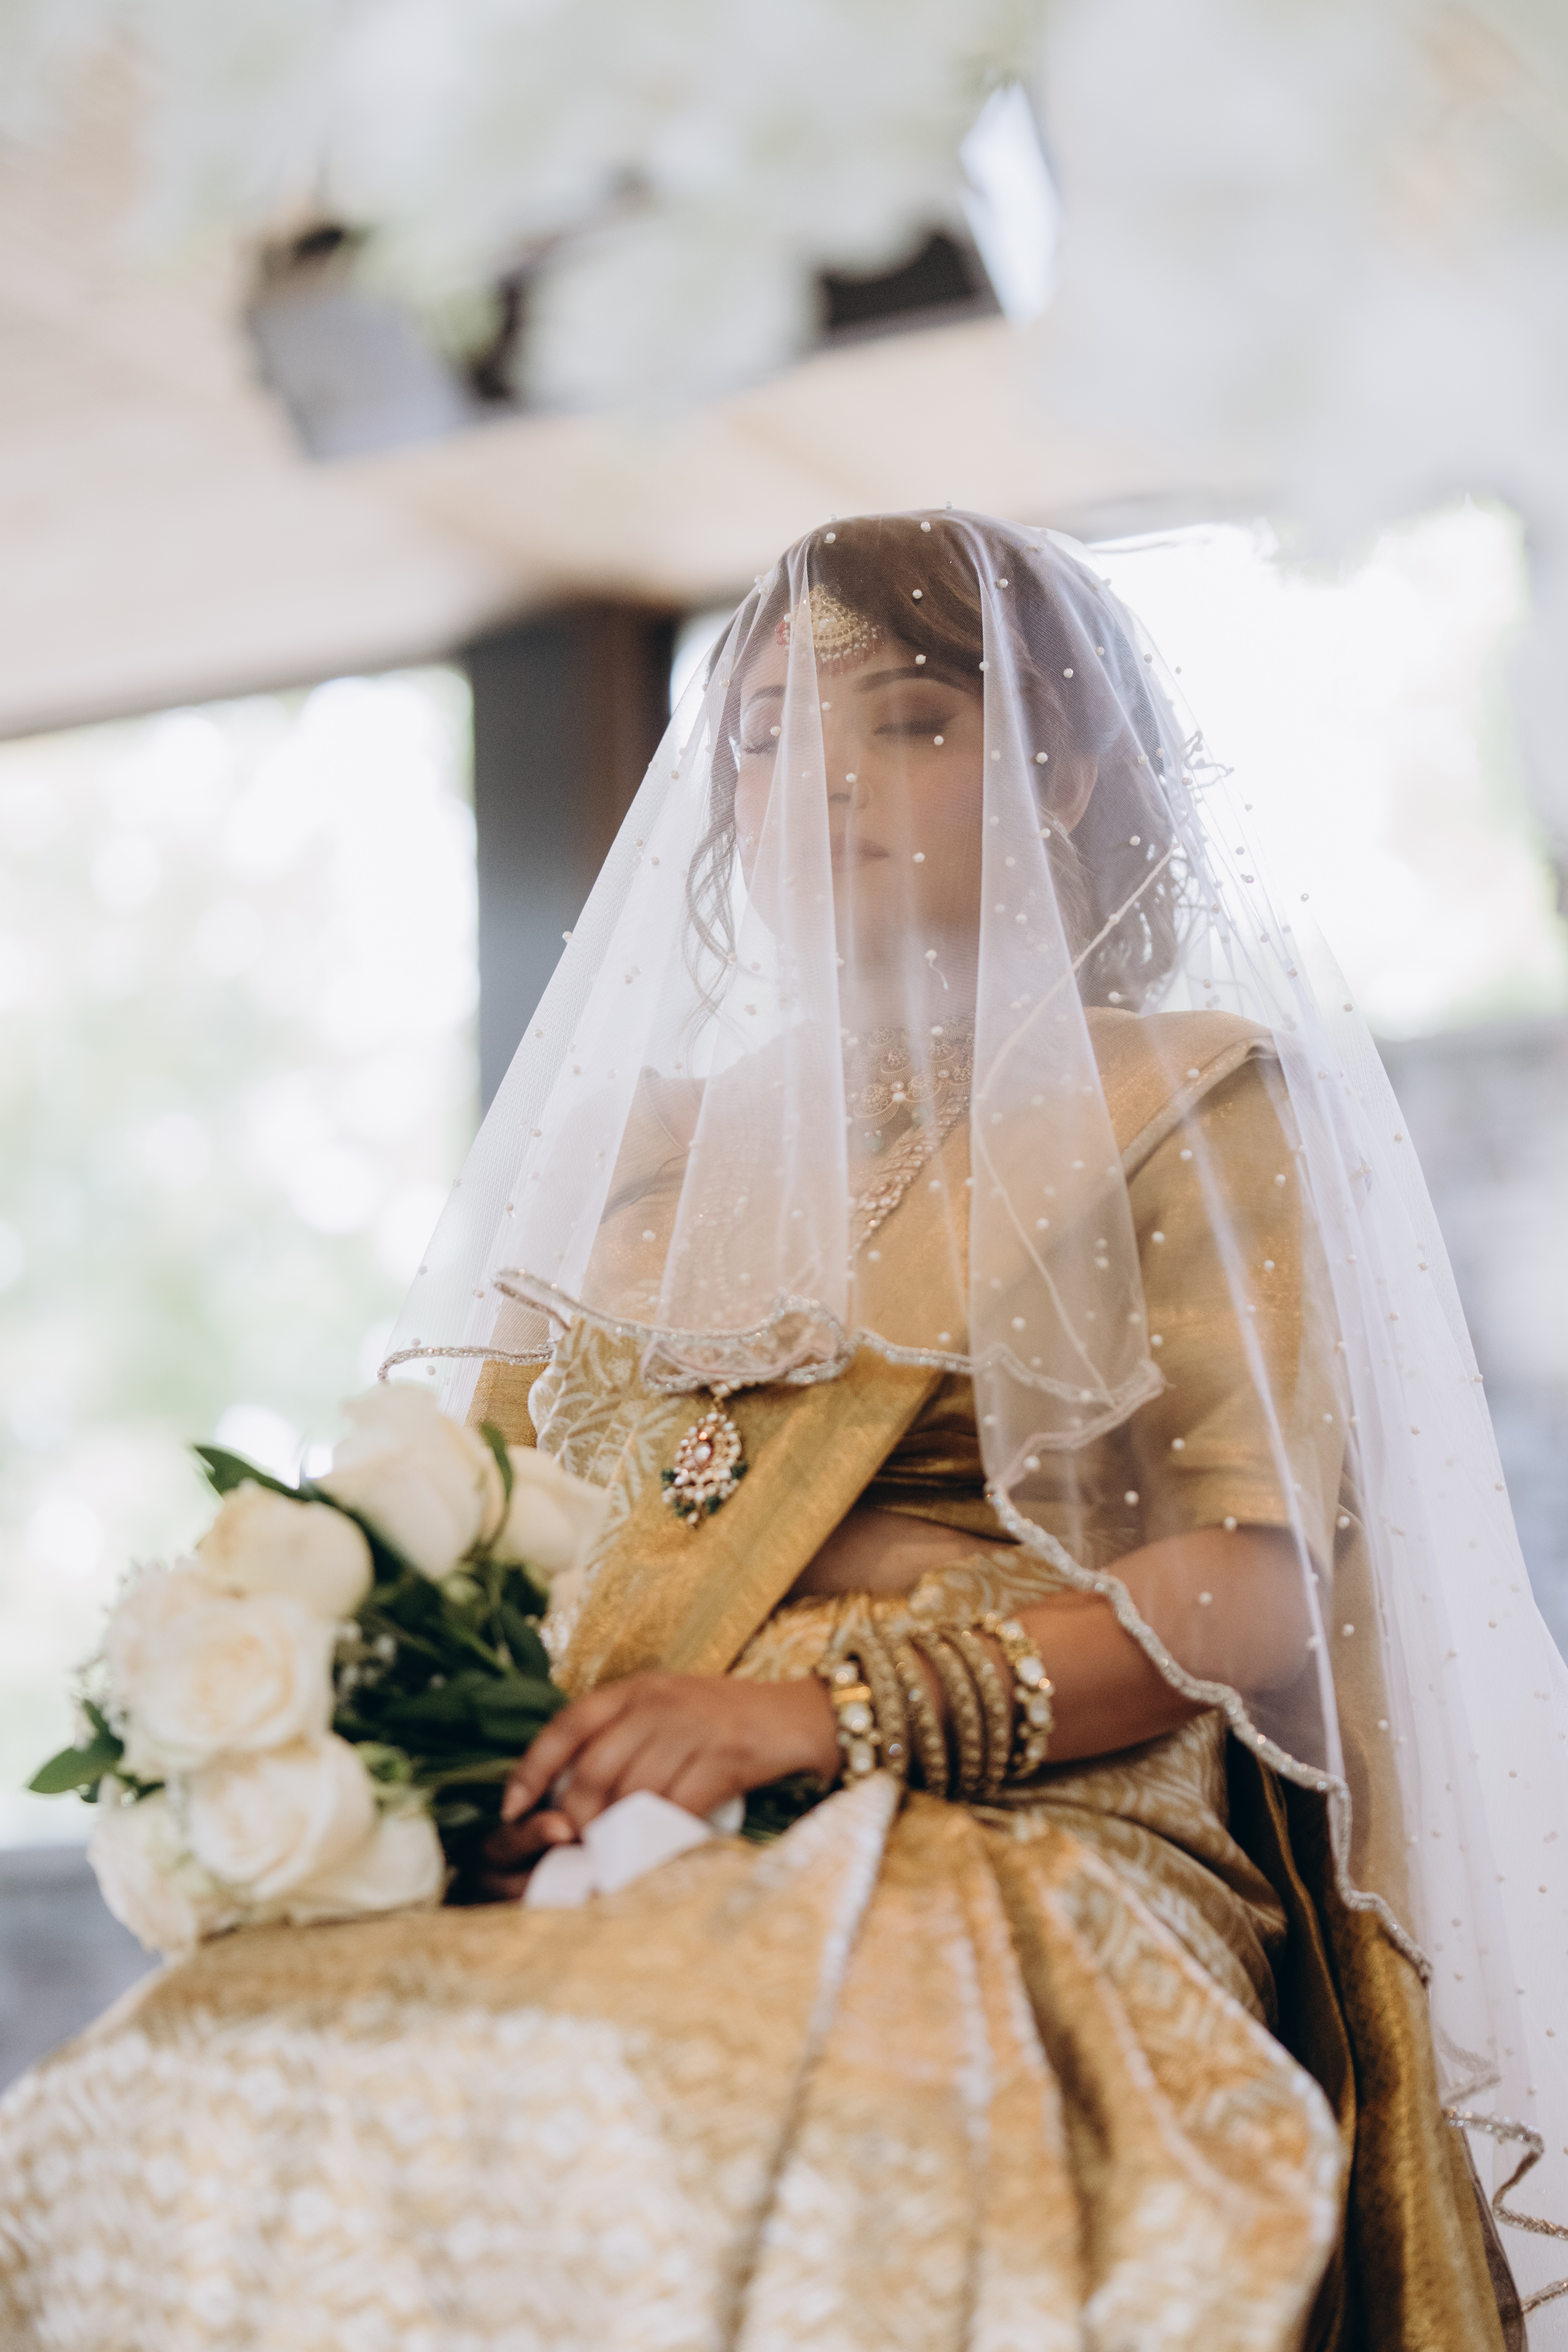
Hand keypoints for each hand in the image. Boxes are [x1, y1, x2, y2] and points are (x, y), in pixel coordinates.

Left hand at [477, 1673, 839, 1900]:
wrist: (798, 1717)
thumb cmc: (726, 1720)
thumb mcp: (668, 1711)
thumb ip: (624, 1739)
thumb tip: (572, 1795)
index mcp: (636, 1689)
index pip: (566, 1726)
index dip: (532, 1769)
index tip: (511, 1809)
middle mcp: (657, 1703)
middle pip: (594, 1770)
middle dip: (579, 1819)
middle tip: (579, 1849)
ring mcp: (690, 1729)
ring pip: (632, 1793)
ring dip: (617, 1834)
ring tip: (612, 1858)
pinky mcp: (722, 1758)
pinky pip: (677, 1807)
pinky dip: (661, 1836)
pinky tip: (657, 1851)